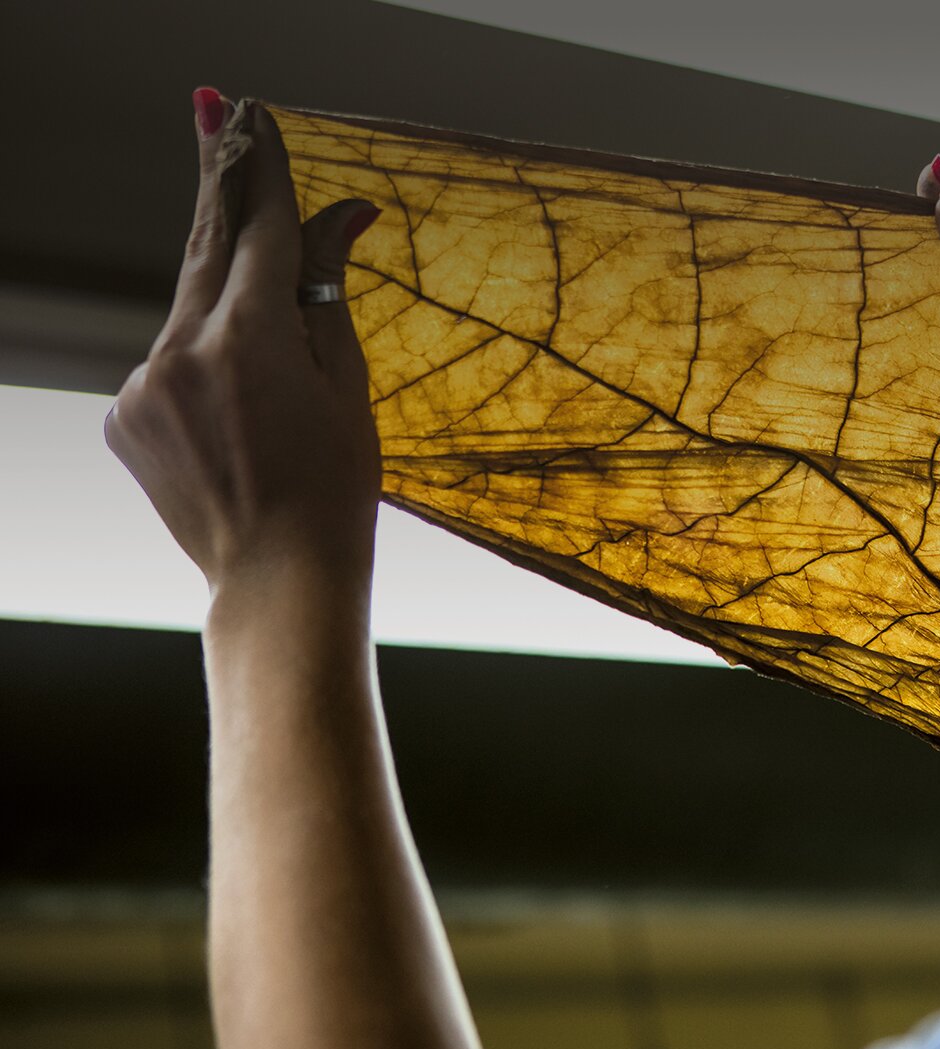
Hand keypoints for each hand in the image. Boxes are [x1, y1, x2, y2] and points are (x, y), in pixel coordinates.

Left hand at [105, 91, 383, 594]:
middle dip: (216, 180)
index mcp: (249, 338)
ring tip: (264, 344)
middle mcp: (181, 349)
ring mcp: (143, 383)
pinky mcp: (123, 415)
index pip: (258, 227)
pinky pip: (167, 359)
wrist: (277, 576)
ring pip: (188, 308)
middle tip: (214, 111)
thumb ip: (324, 291)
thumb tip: (338, 217)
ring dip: (223, 300)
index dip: (261, 168)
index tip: (254, 117)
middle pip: (204, 244)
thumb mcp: (346, 381)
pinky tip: (237, 410)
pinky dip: (200, 360)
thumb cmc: (333, 486)